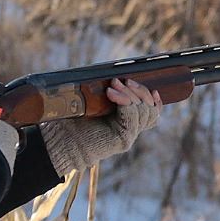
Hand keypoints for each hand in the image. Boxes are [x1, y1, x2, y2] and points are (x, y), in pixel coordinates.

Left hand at [41, 77, 161, 175]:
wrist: (64, 142)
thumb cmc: (75, 122)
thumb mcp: (96, 105)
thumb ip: (111, 98)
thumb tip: (118, 79)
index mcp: (127, 123)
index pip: (152, 113)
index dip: (155, 101)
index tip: (152, 88)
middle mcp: (130, 131)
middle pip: (150, 109)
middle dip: (139, 90)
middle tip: (119, 80)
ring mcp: (128, 136)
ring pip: (143, 111)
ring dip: (130, 94)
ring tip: (113, 85)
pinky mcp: (123, 139)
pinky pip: (132, 117)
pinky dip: (124, 101)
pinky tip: (111, 94)